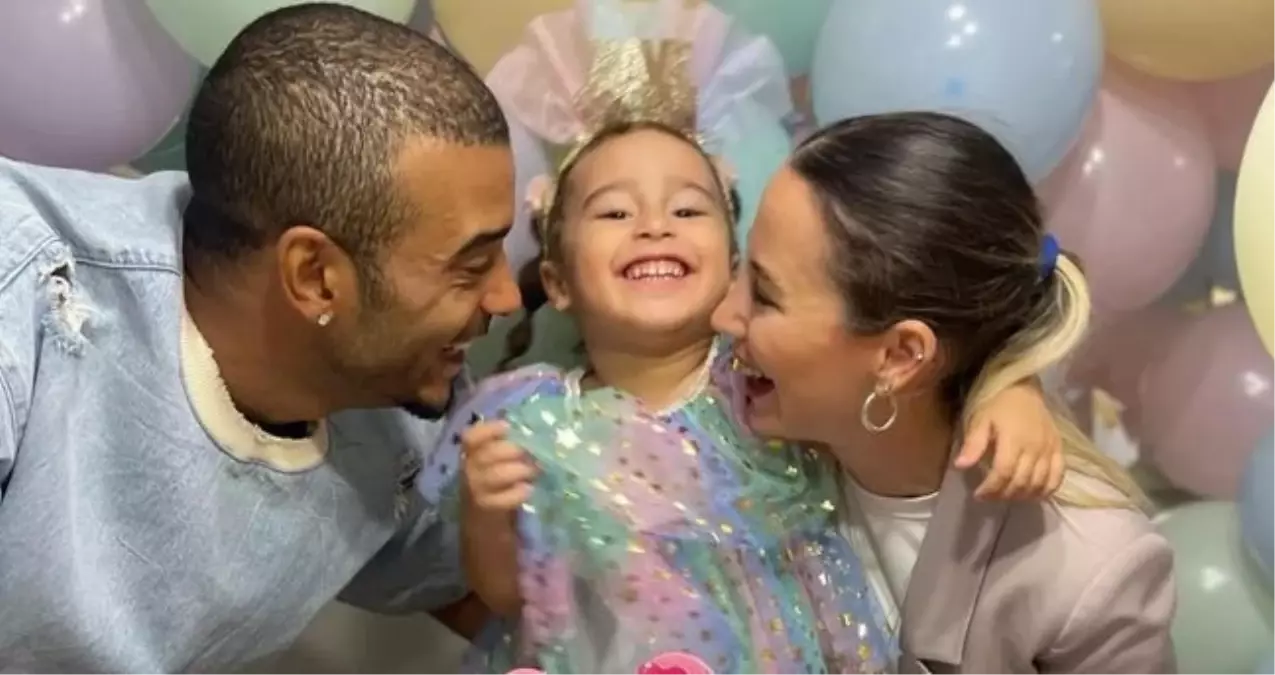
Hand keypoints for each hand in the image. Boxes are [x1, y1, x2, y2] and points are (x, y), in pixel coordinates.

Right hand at [461, 420, 536, 512]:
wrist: (485, 523)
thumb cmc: (497, 484)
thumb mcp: (498, 463)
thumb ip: (509, 448)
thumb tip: (534, 434)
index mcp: (472, 454)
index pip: (471, 437)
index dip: (488, 430)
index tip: (507, 427)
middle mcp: (470, 470)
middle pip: (485, 455)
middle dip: (509, 451)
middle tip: (528, 453)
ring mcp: (476, 491)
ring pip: (493, 475)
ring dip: (517, 470)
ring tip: (532, 471)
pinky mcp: (487, 509)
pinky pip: (500, 499)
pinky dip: (516, 493)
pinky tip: (528, 489)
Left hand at [953, 383, 1063, 500]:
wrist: (1024, 388)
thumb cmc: (997, 404)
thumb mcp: (980, 419)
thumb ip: (973, 444)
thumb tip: (960, 466)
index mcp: (1014, 440)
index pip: (1003, 473)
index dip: (991, 488)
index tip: (978, 494)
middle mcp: (1035, 447)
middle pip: (1021, 482)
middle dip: (1003, 494)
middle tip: (989, 496)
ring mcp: (1050, 450)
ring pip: (1039, 483)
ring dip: (1022, 495)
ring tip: (1006, 495)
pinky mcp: (1059, 449)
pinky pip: (1057, 477)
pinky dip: (1046, 490)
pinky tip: (1032, 494)